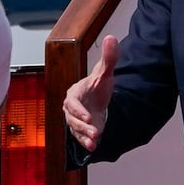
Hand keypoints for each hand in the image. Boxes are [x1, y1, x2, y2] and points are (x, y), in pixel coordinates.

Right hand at [63, 35, 118, 150]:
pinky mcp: (81, 130)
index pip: (72, 102)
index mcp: (75, 93)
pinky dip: (86, 142)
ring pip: (75, 129)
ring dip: (84, 136)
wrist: (100, 100)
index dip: (78, 111)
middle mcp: (72, 108)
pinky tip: (93, 147)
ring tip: (95, 141)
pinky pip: (80, 137)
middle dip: (82, 126)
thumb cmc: (99, 86)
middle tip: (95, 131)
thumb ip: (109, 57)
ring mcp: (76, 120)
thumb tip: (111, 38)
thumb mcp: (105, 72)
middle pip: (72, 119)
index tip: (89, 117)